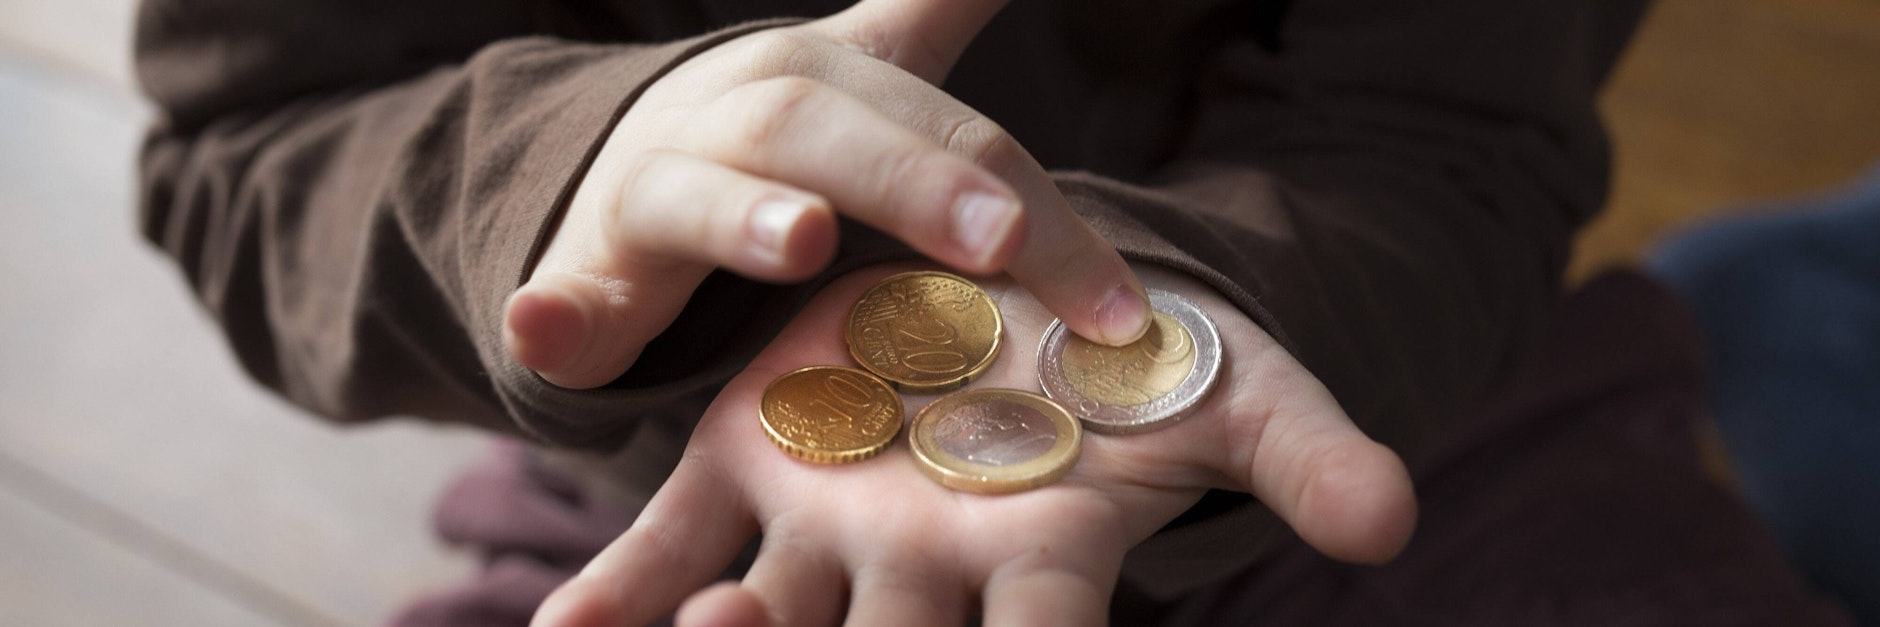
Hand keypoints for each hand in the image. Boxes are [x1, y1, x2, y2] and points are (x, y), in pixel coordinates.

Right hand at [504, 0, 1152, 388]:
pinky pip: (558, 293)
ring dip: (743, 213)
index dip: (1027, 193)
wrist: (629, 178)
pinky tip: (534, 326)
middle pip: (829, 132)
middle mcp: (738, 116)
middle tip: (999, 238)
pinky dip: (547, 312)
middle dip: (916, 180)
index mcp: (826, 81)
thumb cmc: (785, 143)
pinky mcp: (585, 275)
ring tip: (801, 238)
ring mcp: (653, 190)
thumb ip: (943, 2)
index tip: (1118, 300)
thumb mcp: (872, 74)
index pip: (946, 128)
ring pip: (693, 190)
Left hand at [530, 265, 1416, 625]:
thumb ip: (1304, 457)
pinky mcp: (747, 468)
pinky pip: (667, 546)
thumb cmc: (1144, 378)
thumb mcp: (1239, 396)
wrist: (1038, 315)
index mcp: (1040, 561)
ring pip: (764, 620)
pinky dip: (613, 593)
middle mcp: (923, 575)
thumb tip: (1393, 522)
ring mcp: (826, 531)